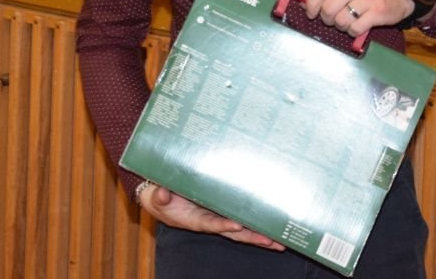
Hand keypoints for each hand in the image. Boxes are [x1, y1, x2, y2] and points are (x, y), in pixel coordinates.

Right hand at [138, 182, 284, 250]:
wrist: (162, 202)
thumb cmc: (161, 199)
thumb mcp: (157, 198)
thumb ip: (159, 196)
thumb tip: (161, 193)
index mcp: (195, 219)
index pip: (212, 223)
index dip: (223, 225)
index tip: (237, 225)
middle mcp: (210, 221)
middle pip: (234, 232)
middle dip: (252, 237)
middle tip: (272, 241)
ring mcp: (218, 217)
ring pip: (242, 229)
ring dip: (259, 235)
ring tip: (279, 241)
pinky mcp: (222, 211)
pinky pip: (241, 219)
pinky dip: (254, 224)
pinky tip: (271, 227)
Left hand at [302, 0, 413, 35]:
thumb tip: (305, 2)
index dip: (311, 2)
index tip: (310, 12)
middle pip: (329, 8)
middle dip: (326, 18)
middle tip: (331, 19)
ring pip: (341, 20)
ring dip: (340, 26)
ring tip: (347, 22)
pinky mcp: (378, 12)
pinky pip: (355, 29)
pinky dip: (352, 31)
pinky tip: (357, 27)